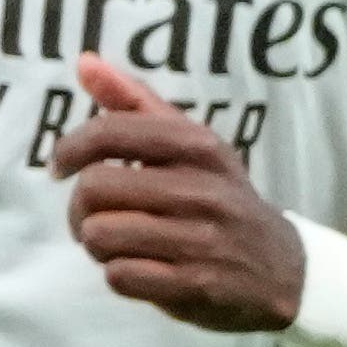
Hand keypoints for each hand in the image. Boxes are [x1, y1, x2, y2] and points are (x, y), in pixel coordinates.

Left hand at [45, 55, 306, 332]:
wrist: (285, 270)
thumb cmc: (221, 200)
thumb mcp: (193, 146)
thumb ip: (136, 102)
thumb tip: (84, 61)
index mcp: (200, 147)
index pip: (111, 132)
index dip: (70, 149)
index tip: (61, 168)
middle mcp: (204, 190)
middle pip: (95, 188)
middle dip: (79, 207)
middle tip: (95, 216)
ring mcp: (203, 240)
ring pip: (100, 235)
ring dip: (97, 244)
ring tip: (119, 245)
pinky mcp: (197, 285)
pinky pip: (120, 276)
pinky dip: (120, 275)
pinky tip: (142, 269)